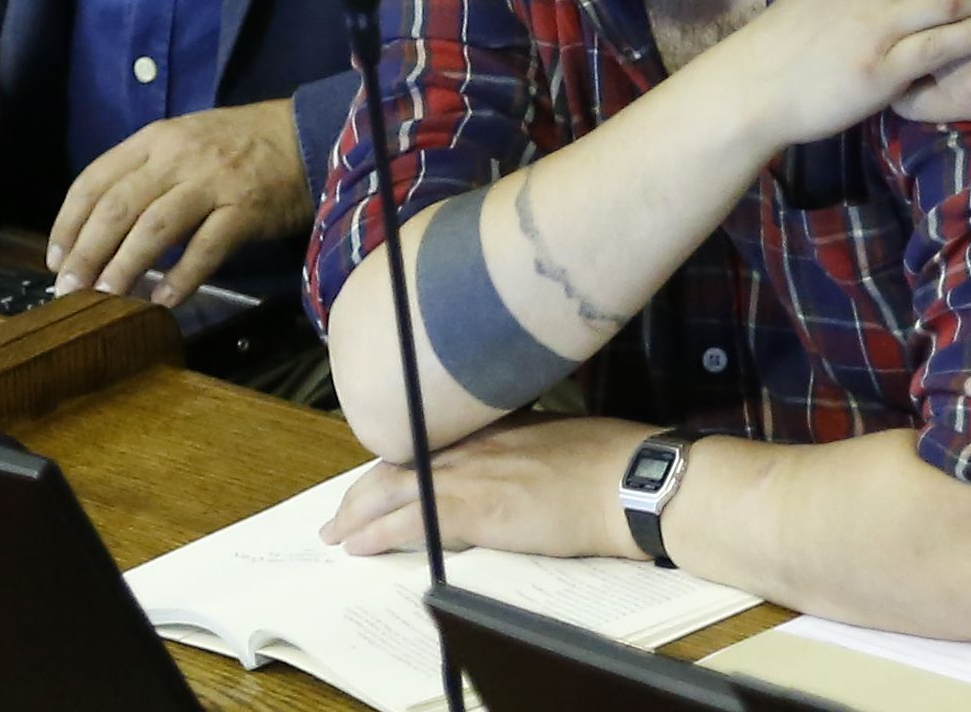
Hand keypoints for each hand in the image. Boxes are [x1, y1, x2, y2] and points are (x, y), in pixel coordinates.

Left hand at [47, 97, 311, 305]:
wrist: (305, 134)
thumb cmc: (239, 144)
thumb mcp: (183, 140)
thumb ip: (145, 172)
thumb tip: (101, 226)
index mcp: (155, 139)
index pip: (94, 181)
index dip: (67, 224)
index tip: (55, 259)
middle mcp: (178, 157)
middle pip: (117, 208)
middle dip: (86, 253)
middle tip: (70, 289)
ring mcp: (212, 182)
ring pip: (154, 228)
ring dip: (125, 268)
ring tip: (107, 299)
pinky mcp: (245, 209)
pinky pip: (206, 248)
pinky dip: (182, 277)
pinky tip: (164, 300)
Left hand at [320, 416, 656, 560]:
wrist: (634, 480)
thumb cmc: (616, 461)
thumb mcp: (564, 437)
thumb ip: (530, 446)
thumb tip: (519, 466)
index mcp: (499, 423)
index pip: (429, 440)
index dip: (397, 461)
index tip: (378, 478)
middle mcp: (477, 442)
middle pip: (400, 461)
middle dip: (363, 490)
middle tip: (340, 514)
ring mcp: (475, 472)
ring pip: (394, 489)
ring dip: (357, 513)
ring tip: (336, 534)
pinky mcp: (479, 508)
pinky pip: (411, 522)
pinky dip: (378, 535)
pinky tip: (358, 546)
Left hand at [897, 0, 970, 137]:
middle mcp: (956, 5)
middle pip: (899, 1)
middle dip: (886, 5)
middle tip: (884, 8)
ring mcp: (957, 53)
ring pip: (897, 52)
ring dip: (892, 50)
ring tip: (888, 47)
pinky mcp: (964, 99)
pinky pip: (914, 101)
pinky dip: (909, 96)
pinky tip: (904, 89)